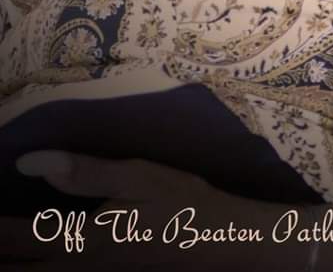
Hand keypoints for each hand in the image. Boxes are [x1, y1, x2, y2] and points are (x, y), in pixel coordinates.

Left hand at [1, 151, 297, 269]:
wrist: (221, 244)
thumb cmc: (180, 205)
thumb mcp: (137, 177)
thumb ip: (82, 172)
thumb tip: (27, 162)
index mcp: (77, 243)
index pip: (10, 239)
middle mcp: (73, 270)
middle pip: (15, 268)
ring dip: (11, 260)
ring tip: (4, 245)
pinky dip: (31, 267)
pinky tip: (31, 256)